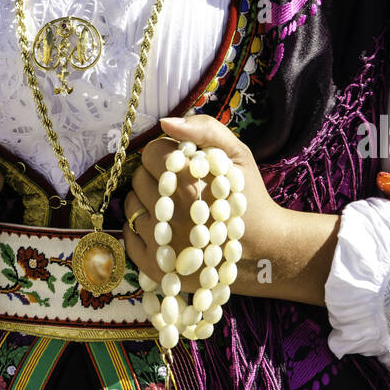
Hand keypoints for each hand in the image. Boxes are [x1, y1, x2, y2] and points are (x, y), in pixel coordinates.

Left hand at [121, 113, 286, 298]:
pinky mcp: (154, 266)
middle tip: (178, 187)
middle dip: (156, 177)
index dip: (166, 154)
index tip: (182, 164)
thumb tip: (165, 122)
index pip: (152, 152)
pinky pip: (127, 234)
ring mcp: (163, 243)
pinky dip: (140, 228)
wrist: (262, 253)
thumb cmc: (247, 199)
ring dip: (147, 201)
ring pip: (130, 205)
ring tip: (173, 208)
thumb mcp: (238, 155)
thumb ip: (205, 129)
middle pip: (138, 177)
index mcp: (194, 181)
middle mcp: (175, 213)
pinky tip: (164, 229)